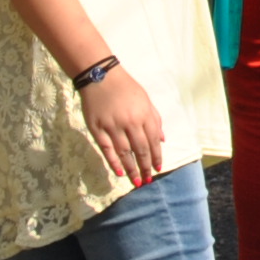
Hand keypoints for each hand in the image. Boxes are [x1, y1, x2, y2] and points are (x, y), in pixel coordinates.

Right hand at [79, 62, 168, 188]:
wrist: (101, 77)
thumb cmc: (126, 88)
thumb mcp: (145, 100)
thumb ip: (155, 120)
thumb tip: (162, 140)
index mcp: (144, 114)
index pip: (153, 141)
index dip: (156, 156)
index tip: (157, 169)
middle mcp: (130, 122)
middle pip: (140, 149)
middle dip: (145, 167)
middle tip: (147, 180)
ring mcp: (113, 126)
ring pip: (124, 152)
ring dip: (131, 169)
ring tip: (136, 181)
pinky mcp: (98, 129)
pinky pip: (107, 149)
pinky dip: (113, 162)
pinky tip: (119, 172)